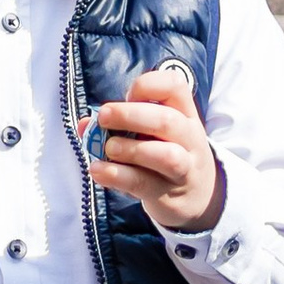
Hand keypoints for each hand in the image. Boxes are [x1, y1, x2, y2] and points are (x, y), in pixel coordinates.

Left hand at [88, 64, 223, 233]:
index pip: (175, 86)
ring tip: (108, 148)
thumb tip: (85, 124)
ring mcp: (184, 168)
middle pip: (168, 120)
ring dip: (129, 149)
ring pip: (165, 156)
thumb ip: (120, 124)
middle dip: (130, 115)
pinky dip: (116, 175)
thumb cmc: (166, 155)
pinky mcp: (167, 194)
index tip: (128, 96)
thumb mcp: (152, 134)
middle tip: (104, 117)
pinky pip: (142, 183)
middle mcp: (189, 138)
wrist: (198, 199)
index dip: (148, 84)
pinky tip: (98, 170)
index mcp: (185, 114)